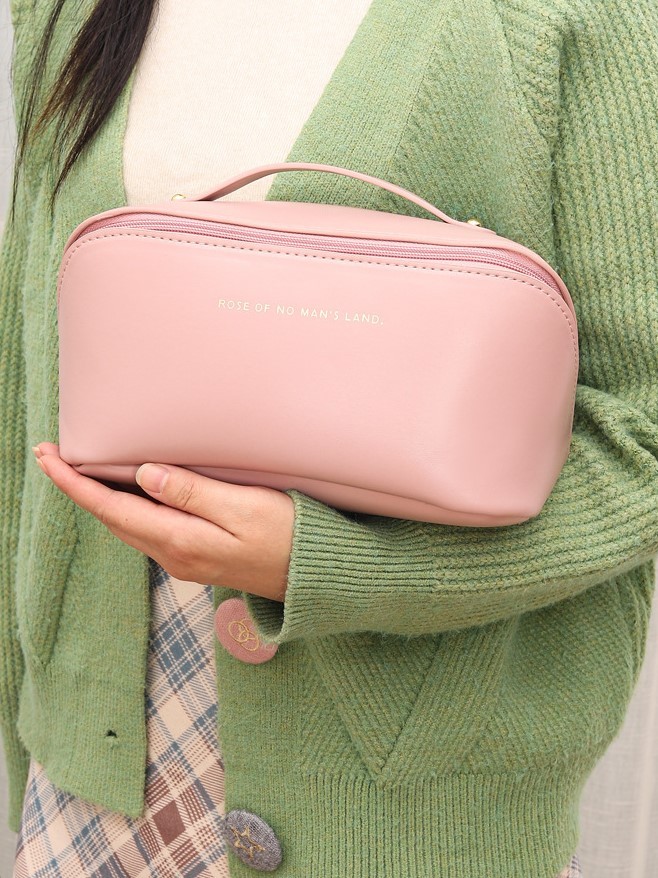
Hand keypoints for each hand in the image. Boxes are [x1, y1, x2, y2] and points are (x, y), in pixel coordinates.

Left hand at [32, 443, 293, 601]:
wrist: (314, 577)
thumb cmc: (288, 536)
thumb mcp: (243, 507)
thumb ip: (192, 493)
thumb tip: (145, 476)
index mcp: (180, 540)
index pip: (112, 508)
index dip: (75, 484)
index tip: (47, 457)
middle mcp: (174, 555)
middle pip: (113, 518)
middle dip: (80, 488)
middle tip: (57, 456)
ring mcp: (184, 560)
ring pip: (129, 525)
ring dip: (102, 498)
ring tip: (86, 469)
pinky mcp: (197, 557)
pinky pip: (148, 529)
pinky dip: (128, 507)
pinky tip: (132, 491)